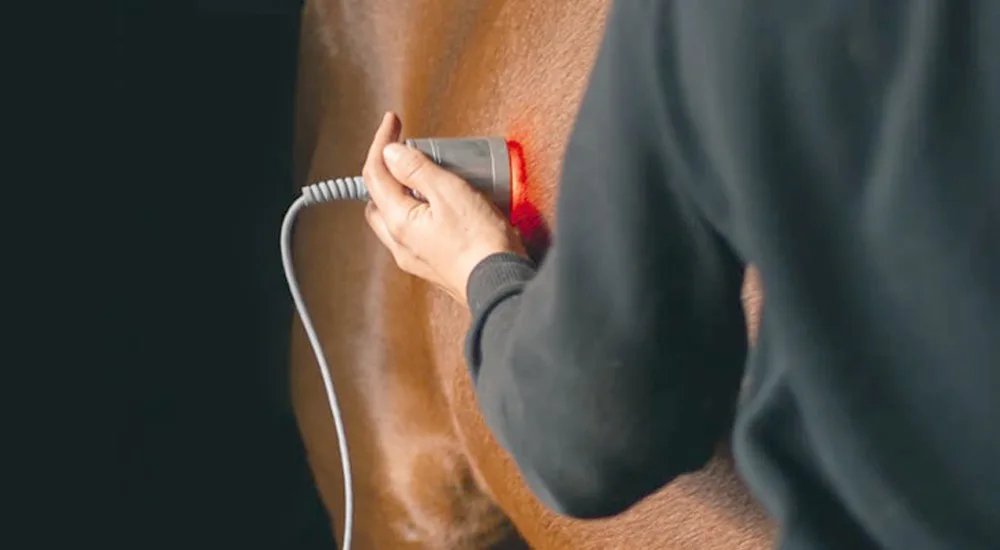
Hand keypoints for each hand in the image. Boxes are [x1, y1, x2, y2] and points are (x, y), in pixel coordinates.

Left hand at [362, 112, 526, 305]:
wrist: (501, 285)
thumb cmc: (481, 242)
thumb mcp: (450, 193)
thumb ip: (417, 170)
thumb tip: (392, 152)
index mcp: (398, 222)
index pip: (375, 174)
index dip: (381, 142)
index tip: (393, 122)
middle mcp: (400, 243)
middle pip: (377, 200)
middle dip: (385, 173)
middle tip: (406, 153)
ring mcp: (415, 257)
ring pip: (394, 218)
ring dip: (401, 195)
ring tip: (425, 178)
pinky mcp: (432, 266)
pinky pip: (414, 233)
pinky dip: (418, 213)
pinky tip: (441, 208)